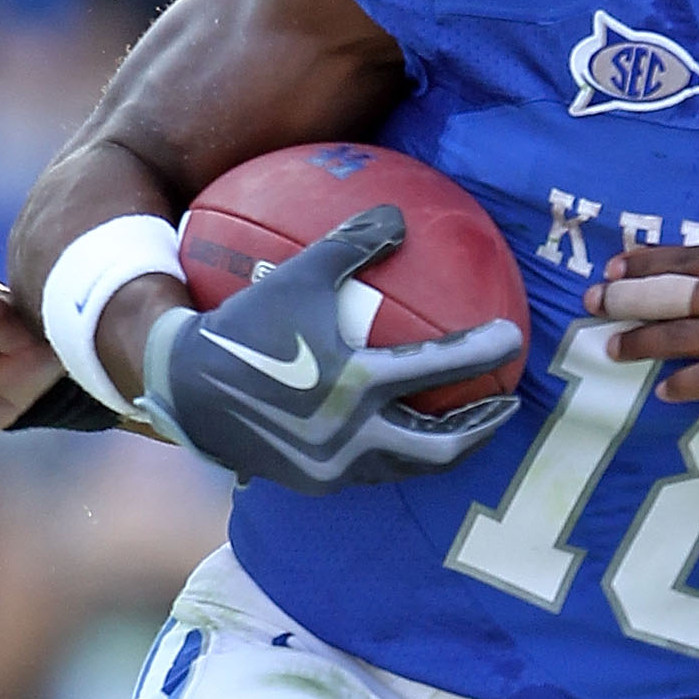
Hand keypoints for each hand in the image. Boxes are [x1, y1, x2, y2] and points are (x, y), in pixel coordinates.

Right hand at [150, 205, 523, 490]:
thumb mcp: (297, 275)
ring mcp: (337, 466)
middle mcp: (352, 435)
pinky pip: (377, 470)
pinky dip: (402, 453)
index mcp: (354, 384)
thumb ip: (351, 245)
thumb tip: (399, 216)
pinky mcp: (321, 482)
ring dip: (446, 446)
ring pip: (412, 467)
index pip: (438, 369)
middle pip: (442, 447)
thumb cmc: (245, 324)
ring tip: (467, 424)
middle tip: (506, 403)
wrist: (185, 390)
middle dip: (481, 428)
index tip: (512, 338)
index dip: (482, 353)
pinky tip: (409, 431)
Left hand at [589, 218, 698, 417]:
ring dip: (641, 342)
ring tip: (612, 348)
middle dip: (626, 297)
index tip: (615, 266)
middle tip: (592, 301)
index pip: (690, 258)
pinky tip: (664, 389)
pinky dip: (683, 383)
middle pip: (673, 294)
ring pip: (683, 337)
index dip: (647, 262)